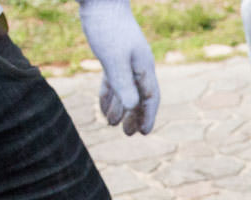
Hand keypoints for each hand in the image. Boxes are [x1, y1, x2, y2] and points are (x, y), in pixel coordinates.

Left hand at [77, 0, 159, 134]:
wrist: (100, 0)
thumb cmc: (107, 27)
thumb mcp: (114, 59)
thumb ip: (123, 83)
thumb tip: (133, 107)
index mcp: (143, 67)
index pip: (150, 98)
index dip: (147, 116)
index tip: (143, 133)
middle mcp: (138, 66)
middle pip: (140, 96)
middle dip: (135, 116)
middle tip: (129, 134)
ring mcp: (126, 60)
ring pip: (126, 89)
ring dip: (121, 107)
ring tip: (112, 124)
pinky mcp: (113, 54)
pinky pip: (114, 80)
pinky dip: (110, 94)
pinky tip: (103, 105)